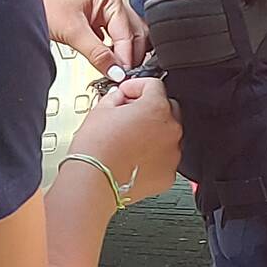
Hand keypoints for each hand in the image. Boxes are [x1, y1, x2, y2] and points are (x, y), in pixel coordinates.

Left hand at [38, 0, 147, 75]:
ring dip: (123, 53)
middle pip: (135, 33)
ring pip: (126, 36)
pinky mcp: (95, 19)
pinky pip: (113, 37)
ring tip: (114, 71)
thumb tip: (115, 70)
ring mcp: (104, 9)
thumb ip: (97, 52)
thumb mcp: (72, 30)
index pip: (129, 33)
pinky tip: (106, 62)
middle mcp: (111, 0)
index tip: (122, 76)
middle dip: (130, 55)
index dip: (126, 57)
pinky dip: (112, 50)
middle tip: (122, 76)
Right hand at [70, 78, 181, 203]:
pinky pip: (165, 158)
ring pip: (167, 134)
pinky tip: (134, 157)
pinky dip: (154, 155)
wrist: (94, 182)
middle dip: (148, 107)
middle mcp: (170, 129)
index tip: (127, 92)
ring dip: (153, 132)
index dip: (136, 86)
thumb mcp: (100, 111)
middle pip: (166, 108)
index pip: (154, 85)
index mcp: (155, 108)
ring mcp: (172, 153)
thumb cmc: (96, 149)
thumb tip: (120, 97)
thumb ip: (115, 97)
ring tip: (130, 139)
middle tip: (128, 114)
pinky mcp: (169, 173)